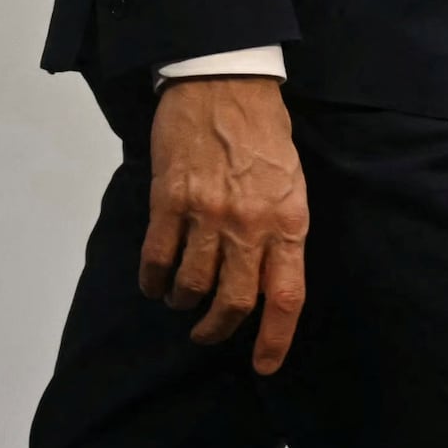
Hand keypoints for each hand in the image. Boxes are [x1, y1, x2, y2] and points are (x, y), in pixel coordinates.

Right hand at [143, 77, 307, 372]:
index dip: (274, 338)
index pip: (286, 296)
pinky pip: (158, 257)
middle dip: (218, 328)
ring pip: (192, 285)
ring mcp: (208, 213)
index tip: (263, 365)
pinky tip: (155, 284)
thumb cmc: (264, 133)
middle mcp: (250, 224)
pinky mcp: (170, 200)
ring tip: (182, 302)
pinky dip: (154, 280)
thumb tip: (269, 276)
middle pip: (235, 301)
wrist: (225, 82)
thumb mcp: (292, 183)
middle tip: (208, 333)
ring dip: (185, 303)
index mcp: (289, 221)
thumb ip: (282, 230)